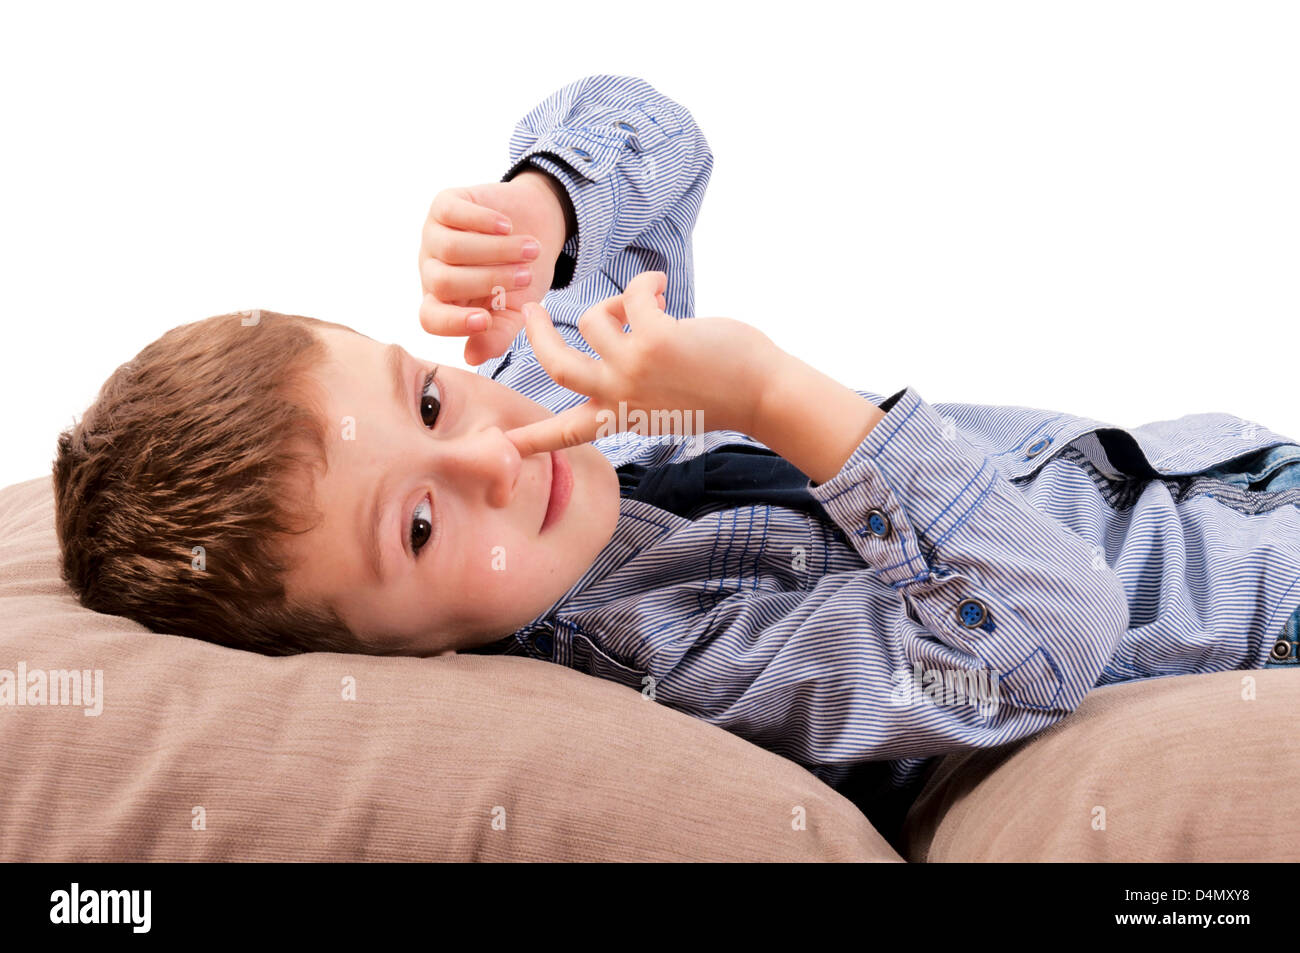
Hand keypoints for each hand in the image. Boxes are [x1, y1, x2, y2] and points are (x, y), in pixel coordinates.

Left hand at [418, 171, 568, 365]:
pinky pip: (452, 214)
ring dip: (496, 251)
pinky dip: (483, 222)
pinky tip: (508, 226)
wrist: (538, 227)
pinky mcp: (444, 205)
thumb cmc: (524, 274)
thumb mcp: (516, 311)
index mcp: (445, 302)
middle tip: (525, 276)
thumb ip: (497, 335)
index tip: (485, 320)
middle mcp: (433, 270)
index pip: (430, 318)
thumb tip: (472, 357)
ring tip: (530, 250)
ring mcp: (434, 236)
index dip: (452, 323)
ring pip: (451, 249)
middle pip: (443, 282)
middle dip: (489, 280)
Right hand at [504, 271, 779, 456]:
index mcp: (620, 417)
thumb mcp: (663, 403)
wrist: (761, 393)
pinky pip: (631, 294)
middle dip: (536, 333)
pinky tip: (662, 286)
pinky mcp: (653, 339)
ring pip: (592, 319)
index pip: (564, 433)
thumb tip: (618, 332)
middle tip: (530, 309)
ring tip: (647, 302)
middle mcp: (619, 397)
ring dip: (617, 302)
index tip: (501, 447)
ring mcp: (633, 369)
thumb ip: (631, 384)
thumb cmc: (720, 393)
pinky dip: (646, 283)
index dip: (530, 438)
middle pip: (556, 365)